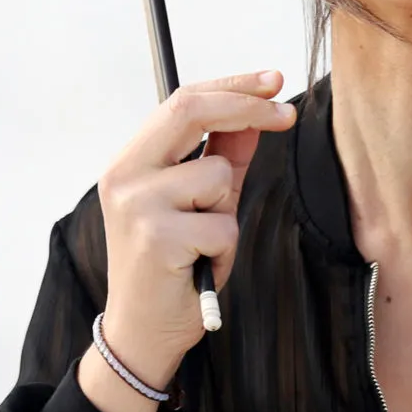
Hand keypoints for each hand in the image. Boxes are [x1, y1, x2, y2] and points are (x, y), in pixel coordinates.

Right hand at [78, 70, 296, 411]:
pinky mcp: (155, 237)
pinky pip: (223, 225)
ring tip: (204, 244)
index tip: (273, 80)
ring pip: (218, 176)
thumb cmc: (173, 266)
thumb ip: (225, 158)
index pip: (183, 101)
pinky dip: (225, 249)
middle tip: (287, 114)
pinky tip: (200, 267)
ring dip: (228, 212)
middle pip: (191, 111)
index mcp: (131, 161)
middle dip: (247, 107)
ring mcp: (135, 204)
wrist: (142, 331)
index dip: (233, 86)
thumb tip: (256, 115)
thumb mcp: (203, 204)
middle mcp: (124, 175)